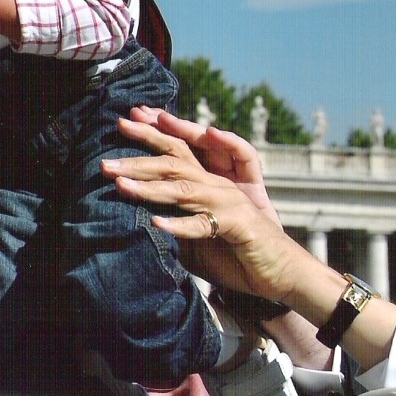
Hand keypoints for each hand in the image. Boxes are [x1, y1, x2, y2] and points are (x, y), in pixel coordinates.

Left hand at [102, 110, 306, 302]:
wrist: (280, 274)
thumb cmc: (236, 255)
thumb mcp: (197, 237)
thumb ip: (173, 223)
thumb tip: (138, 220)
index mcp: (208, 182)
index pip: (177, 149)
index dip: (152, 133)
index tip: (123, 121)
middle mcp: (217, 184)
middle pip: (177, 157)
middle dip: (144, 145)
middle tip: (115, 137)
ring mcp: (229, 201)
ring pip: (184, 187)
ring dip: (149, 186)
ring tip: (120, 184)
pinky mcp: (239, 224)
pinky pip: (205, 223)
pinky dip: (181, 224)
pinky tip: (157, 223)